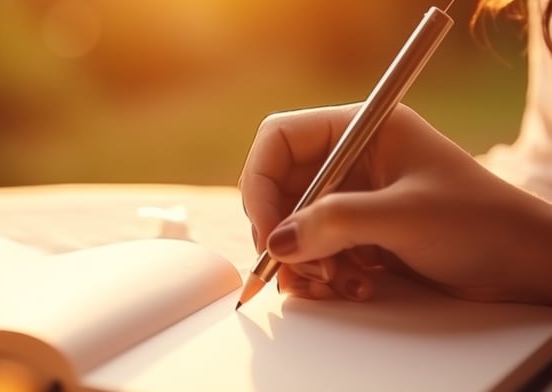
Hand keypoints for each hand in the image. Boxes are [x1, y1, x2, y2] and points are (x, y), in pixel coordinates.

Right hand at [239, 103, 551, 304]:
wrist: (523, 266)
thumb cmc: (481, 223)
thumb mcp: (405, 217)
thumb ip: (336, 224)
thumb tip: (279, 242)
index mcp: (363, 129)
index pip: (281, 139)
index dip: (261, 180)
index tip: (267, 226)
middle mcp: (352, 158)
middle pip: (279, 186)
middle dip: (280, 229)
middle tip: (292, 264)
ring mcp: (354, 196)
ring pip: (292, 223)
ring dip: (302, 258)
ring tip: (333, 279)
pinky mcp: (357, 232)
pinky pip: (313, 250)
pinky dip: (320, 273)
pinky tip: (351, 284)